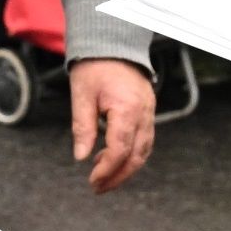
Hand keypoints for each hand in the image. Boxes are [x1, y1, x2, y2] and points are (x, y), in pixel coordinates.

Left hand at [70, 58, 156, 192]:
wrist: (113, 42)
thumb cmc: (95, 66)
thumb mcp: (82, 95)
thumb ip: (83, 127)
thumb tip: (80, 157)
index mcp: (127, 109)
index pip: (120, 150)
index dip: (107, 169)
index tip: (92, 180)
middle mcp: (143, 114)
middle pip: (137, 156)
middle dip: (118, 176)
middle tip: (99, 187)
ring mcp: (149, 112)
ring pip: (144, 151)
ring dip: (126, 168)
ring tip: (104, 177)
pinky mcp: (148, 111)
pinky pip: (145, 140)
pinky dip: (131, 154)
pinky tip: (112, 156)